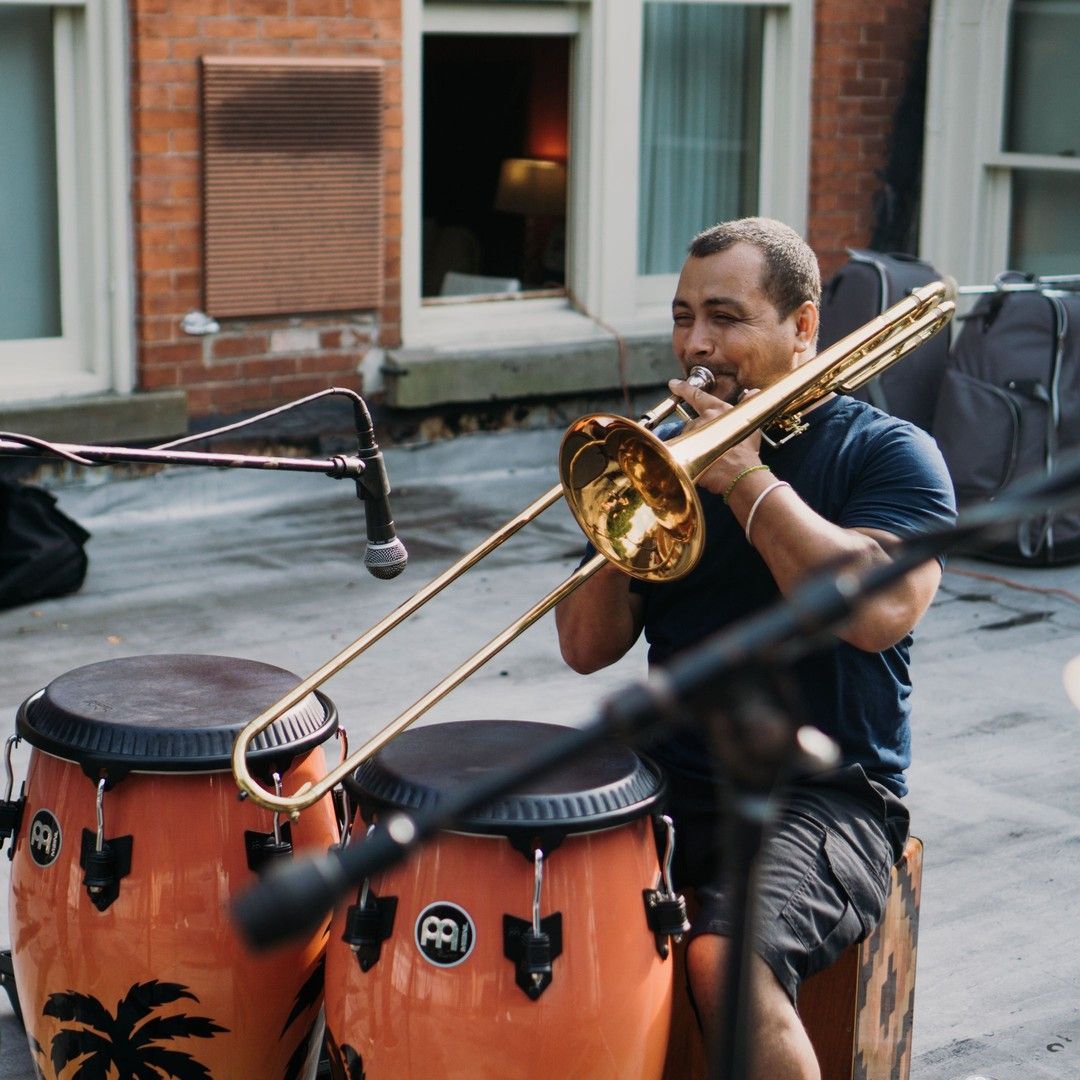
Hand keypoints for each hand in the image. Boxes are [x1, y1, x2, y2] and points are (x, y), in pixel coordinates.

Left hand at [666, 379, 762, 496]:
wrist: (741, 475)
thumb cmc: (747, 452)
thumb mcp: (751, 423)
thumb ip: (749, 404)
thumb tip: (753, 391)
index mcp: (718, 410)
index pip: (698, 395)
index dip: (684, 388)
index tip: (673, 384)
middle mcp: (704, 419)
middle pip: (692, 423)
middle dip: (698, 434)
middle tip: (710, 447)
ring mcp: (693, 435)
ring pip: (687, 437)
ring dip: (694, 446)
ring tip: (709, 458)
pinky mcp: (686, 450)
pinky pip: (682, 452)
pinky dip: (689, 457)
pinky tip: (700, 465)